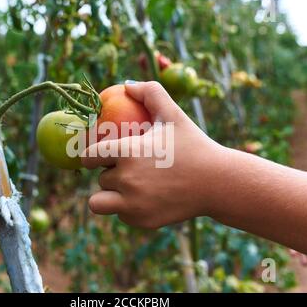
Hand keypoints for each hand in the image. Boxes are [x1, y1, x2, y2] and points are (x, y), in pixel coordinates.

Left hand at [82, 81, 224, 228]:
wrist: (218, 182)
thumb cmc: (194, 145)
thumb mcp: (173, 114)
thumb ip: (150, 92)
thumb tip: (126, 85)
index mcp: (127, 152)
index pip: (88, 155)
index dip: (90, 154)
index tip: (97, 155)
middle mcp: (126, 180)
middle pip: (100, 178)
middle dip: (109, 172)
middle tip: (129, 167)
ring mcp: (133, 205)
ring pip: (100, 202)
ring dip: (109, 194)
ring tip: (126, 186)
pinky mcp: (142, 221)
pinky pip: (121, 215)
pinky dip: (128, 208)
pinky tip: (146, 198)